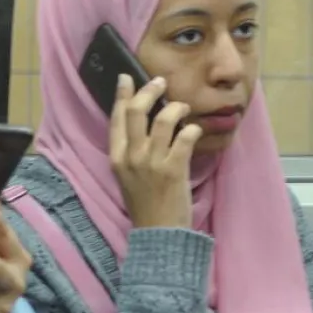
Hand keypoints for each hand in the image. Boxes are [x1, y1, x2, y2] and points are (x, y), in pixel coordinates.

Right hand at [109, 74, 201, 229]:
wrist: (158, 234)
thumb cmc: (146, 204)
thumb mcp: (128, 176)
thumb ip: (132, 152)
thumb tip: (144, 123)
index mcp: (117, 158)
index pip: (117, 119)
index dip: (121, 96)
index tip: (126, 78)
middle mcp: (132, 157)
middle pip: (136, 112)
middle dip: (149, 91)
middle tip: (161, 83)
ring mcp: (152, 163)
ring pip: (163, 120)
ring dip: (177, 108)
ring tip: (184, 108)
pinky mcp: (173, 170)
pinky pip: (184, 138)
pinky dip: (192, 130)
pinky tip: (195, 131)